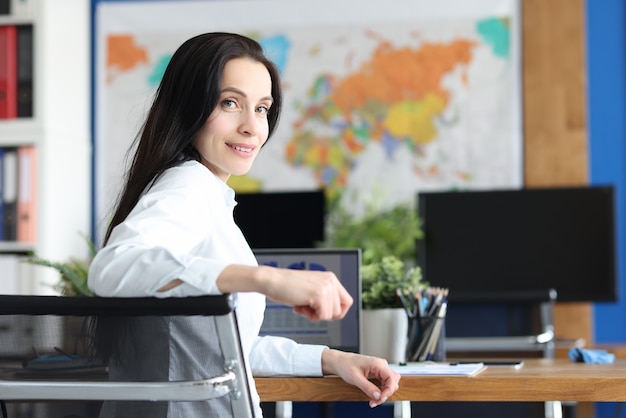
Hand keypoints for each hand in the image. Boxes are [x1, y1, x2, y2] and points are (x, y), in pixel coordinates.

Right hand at [216, 264, 352, 320]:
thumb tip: (334, 314)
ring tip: (302, 307)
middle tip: (308, 309)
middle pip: (340, 310)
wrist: (272, 280)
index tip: (322, 313)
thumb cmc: (287, 286)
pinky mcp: (319, 295)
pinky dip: (311, 317)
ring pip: (332, 315)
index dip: (336, 312)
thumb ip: (324, 297)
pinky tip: (300, 307)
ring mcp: (326, 287)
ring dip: (316, 316)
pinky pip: (323, 316)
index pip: (347, 301)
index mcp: (330, 278)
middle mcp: (331, 281)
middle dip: (324, 315)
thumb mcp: (311, 289)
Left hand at [321, 349, 400, 407]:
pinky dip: (381, 391)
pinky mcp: (377, 373)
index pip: (392, 378)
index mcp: (377, 364)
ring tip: (374, 400)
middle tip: (375, 401)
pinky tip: (374, 396)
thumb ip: (367, 387)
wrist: (340, 362)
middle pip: (393, 381)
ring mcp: (380, 369)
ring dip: (384, 393)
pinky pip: (384, 383)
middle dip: (386, 393)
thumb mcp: (355, 378)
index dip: (388, 391)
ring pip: (390, 383)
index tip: (380, 399)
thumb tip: (378, 396)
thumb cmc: (346, 365)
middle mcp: (381, 365)